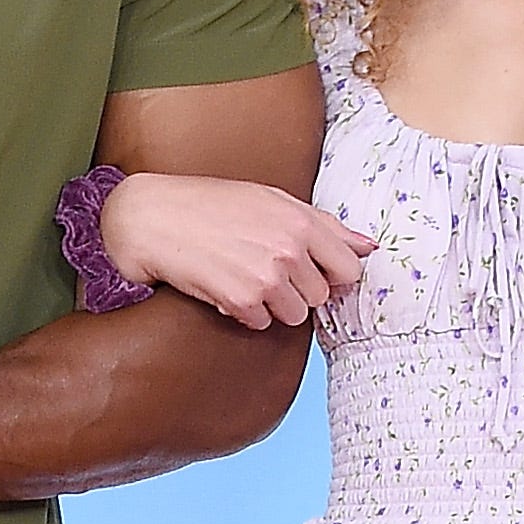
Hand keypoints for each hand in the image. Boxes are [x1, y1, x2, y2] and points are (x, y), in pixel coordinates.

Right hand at [99, 175, 376, 330]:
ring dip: (272, 305)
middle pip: (320, 297)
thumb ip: (325, 225)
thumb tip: (369, 247)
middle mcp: (289, 249)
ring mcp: (266, 276)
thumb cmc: (213, 205)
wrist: (155, 218)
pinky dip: (245, 312)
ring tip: (244, 277)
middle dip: (297, 290)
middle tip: (264, 269)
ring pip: (295, 315)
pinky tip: (226, 286)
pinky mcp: (241, 300)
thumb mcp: (273, 200)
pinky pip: (261, 323)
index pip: (348, 269)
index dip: (331, 275)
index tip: (311, 272)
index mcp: (302, 221)